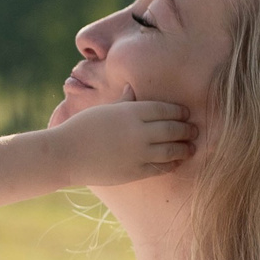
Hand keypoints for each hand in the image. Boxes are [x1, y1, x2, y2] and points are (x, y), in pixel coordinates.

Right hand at [45, 91, 195, 185]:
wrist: (65, 155)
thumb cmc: (81, 128)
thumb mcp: (103, 109)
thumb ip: (123, 101)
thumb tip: (132, 88)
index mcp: (131, 112)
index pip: (166, 109)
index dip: (180, 112)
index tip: (186, 114)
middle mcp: (138, 131)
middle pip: (173, 129)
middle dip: (187, 130)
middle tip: (194, 130)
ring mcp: (138, 153)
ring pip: (172, 150)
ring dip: (185, 148)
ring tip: (191, 147)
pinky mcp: (135, 171)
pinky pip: (161, 168)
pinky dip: (172, 164)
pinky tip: (176, 162)